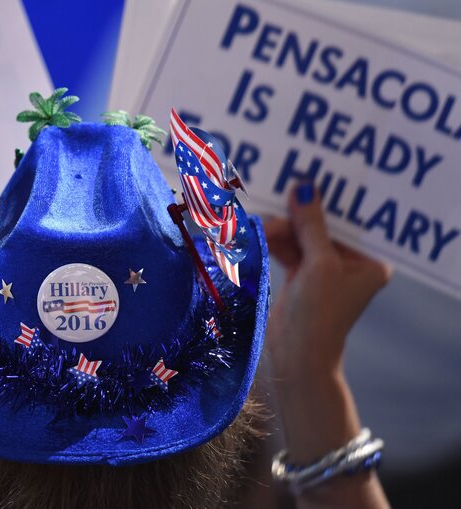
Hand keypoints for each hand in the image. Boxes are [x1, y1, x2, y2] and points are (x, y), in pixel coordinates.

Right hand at [264, 182, 390, 507]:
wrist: (295, 358)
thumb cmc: (318, 315)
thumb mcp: (319, 265)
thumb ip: (311, 225)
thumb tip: (304, 187)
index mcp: (368, 262)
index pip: (348, 221)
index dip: (328, 200)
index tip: (307, 176)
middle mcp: (348, 264)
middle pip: (321, 227)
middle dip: (297, 215)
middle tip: (275, 195)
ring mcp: (322, 271)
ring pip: (300, 236)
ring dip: (280, 228)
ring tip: (259, 221)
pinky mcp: (299, 277)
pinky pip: (287, 249)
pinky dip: (273, 241)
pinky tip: (258, 231)